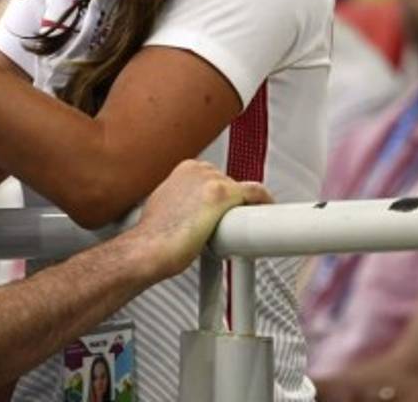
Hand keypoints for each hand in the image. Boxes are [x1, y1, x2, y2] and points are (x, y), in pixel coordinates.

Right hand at [126, 160, 269, 281]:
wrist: (149, 248)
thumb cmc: (154, 236)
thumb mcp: (166, 207)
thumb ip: (185, 202)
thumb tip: (196, 212)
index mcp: (184, 170)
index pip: (215, 178)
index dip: (220, 198)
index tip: (222, 213)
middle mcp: (198, 169)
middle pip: (231, 182)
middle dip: (232, 204)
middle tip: (231, 226)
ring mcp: (212, 180)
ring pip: (242, 191)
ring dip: (243, 210)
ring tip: (239, 231)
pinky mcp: (224, 194)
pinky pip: (256, 193)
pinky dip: (265, 203)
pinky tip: (268, 216)